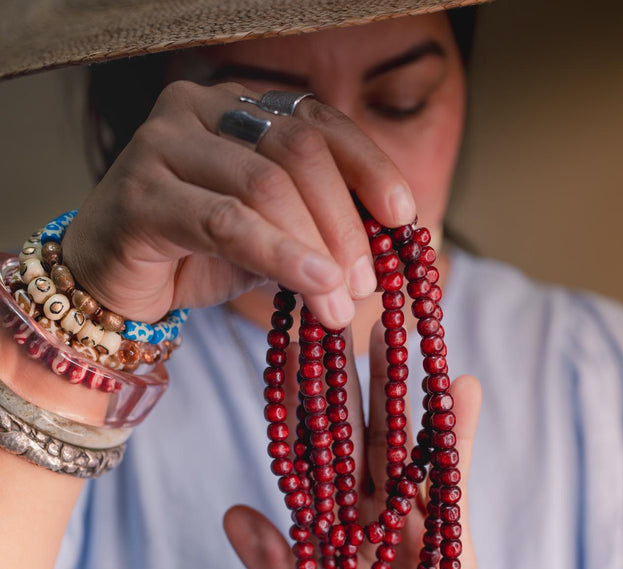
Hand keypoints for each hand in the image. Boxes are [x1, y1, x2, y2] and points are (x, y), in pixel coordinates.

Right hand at [61, 81, 416, 329]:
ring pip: (265, 185)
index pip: (317, 121)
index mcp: (236, 106)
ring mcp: (162, 142)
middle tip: (367, 281)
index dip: (368, 166)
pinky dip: (280, 255)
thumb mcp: (271, 234)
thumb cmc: (195, 256)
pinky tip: (315, 286)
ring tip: (341, 302)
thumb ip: (316, 224)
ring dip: (317, 249)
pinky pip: (227, 222)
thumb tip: (389, 242)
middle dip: (344, 221)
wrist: (112, 287)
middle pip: (296, 152)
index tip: (404, 216)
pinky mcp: (140, 193)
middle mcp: (198, 109)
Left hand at [224, 323, 504, 568]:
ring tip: (387, 326)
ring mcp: (409, 508)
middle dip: (339, 372)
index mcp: (327, 520)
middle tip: (328, 310)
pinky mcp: (450, 523)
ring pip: (398, 436)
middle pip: (350, 427)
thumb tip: (233, 513)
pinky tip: (458, 385)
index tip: (279, 351)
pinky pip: (452, 472)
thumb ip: (274, 567)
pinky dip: (456, 432)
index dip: (293, 403)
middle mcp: (366, 503)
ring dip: (393, 383)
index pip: (306, 451)